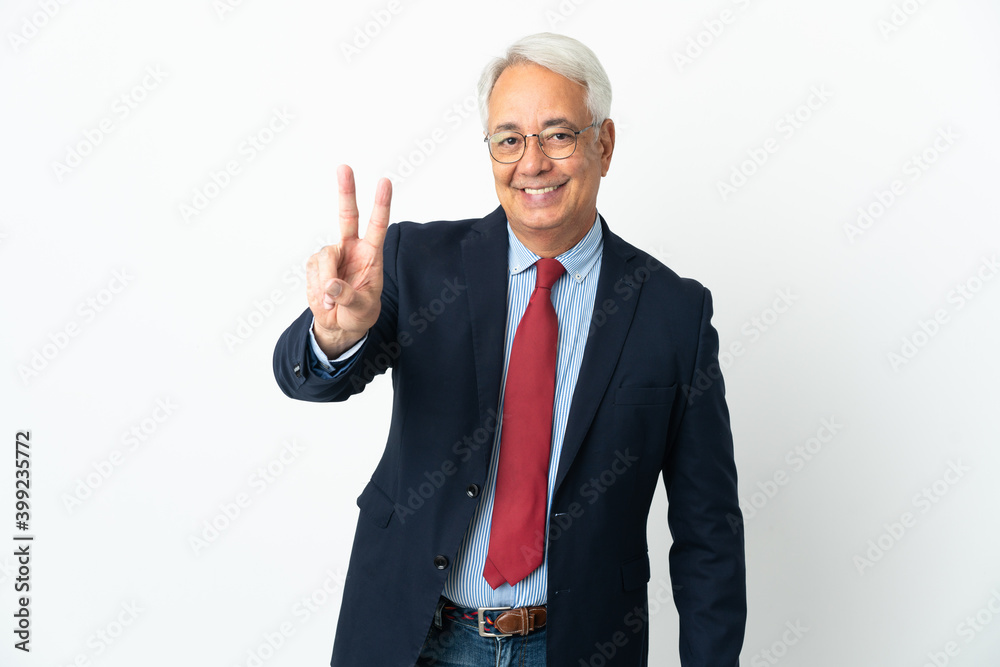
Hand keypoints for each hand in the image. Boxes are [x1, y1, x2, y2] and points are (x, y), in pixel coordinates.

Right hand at [306, 164, 390, 357]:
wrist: (339, 325)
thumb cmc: (359, 314)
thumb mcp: (362, 310)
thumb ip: (349, 297)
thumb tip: (332, 285)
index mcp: (371, 254)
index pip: (377, 225)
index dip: (381, 204)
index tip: (384, 182)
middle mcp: (351, 249)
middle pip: (347, 215)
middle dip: (346, 191)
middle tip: (344, 167)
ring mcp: (332, 255)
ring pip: (325, 257)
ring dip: (326, 281)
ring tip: (332, 302)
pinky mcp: (316, 265)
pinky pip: (313, 271)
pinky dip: (317, 289)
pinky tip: (324, 300)